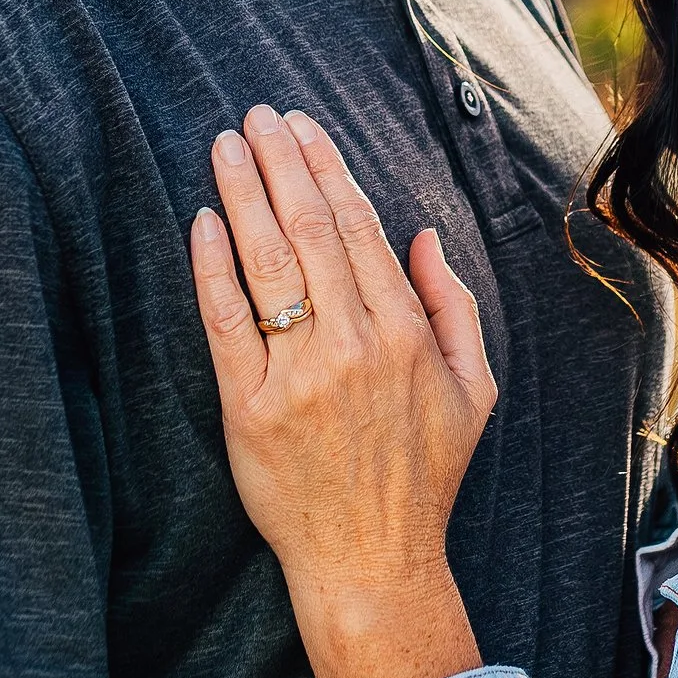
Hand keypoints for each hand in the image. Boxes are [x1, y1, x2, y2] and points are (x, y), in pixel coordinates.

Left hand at [192, 107, 496, 677]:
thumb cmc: (422, 476)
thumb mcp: (473, 390)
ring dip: (244, 194)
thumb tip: (421, 235)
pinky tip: (203, 223)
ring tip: (224, 147)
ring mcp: (298, 376)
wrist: (372, 561)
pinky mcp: (249, 408)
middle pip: (309, 230)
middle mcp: (353, 347)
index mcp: (406, 336)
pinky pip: (226, 322)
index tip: (303, 128)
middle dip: (280, 163)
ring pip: (267, 263)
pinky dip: (213, 268)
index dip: (328, 170)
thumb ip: (454, 306)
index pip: (358, 229)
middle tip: (255, 116)